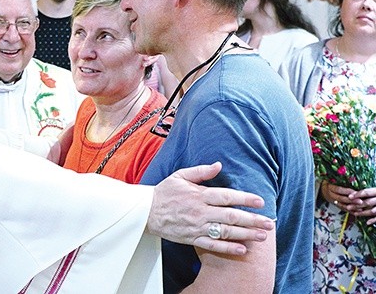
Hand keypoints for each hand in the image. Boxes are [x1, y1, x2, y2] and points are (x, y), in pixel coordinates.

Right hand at [146, 162, 273, 255]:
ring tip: (261, 236)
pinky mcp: (192, 238)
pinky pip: (213, 246)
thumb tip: (218, 165)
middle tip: (268, 223)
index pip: (226, 196)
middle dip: (252, 220)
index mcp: (199, 195)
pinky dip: (228, 248)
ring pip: (225, 232)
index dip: (244, 198)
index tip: (260, 202)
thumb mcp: (180, 176)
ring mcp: (197, 227)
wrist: (146, 212)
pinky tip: (242, 249)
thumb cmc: (164, 192)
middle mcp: (200, 212)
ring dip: (245, 234)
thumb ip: (201, 171)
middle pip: (230, 216)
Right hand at [321, 181, 368, 218]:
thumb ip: (342, 180)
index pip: (338, 189)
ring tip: (360, 208)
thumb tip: (354, 179)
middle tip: (360, 201)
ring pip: (342, 205)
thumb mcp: (333, 179)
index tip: (356, 192)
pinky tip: (357, 211)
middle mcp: (331, 195)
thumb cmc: (331, 182)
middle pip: (341, 198)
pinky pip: (343, 209)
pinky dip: (350, 211)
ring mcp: (333, 201)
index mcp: (330, 187)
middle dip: (351, 200)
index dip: (347, 191)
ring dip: (352, 207)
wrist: (323, 189)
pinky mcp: (335, 205)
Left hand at [348, 187, 375, 224]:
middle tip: (348, 207)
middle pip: (367, 202)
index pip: (367, 192)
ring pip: (372, 211)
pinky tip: (367, 222)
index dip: (357, 194)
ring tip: (355, 214)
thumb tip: (358, 190)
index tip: (349, 196)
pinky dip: (373, 220)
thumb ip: (371, 192)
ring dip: (363, 213)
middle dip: (357, 205)